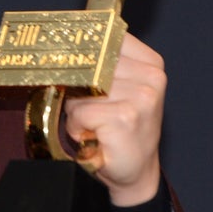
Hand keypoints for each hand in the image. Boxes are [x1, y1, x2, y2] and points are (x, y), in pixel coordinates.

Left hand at [62, 33, 164, 205]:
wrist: (135, 170)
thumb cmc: (119, 128)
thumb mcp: (113, 89)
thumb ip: (99, 65)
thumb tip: (61, 48)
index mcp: (150, 62)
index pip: (102, 41)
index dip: (82, 60)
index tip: (84, 78)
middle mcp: (151, 76)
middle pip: (89, 66)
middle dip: (80, 91)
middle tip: (94, 113)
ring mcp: (142, 96)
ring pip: (82, 90)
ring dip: (78, 112)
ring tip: (96, 126)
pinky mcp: (126, 117)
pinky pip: (81, 113)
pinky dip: (78, 127)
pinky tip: (94, 137)